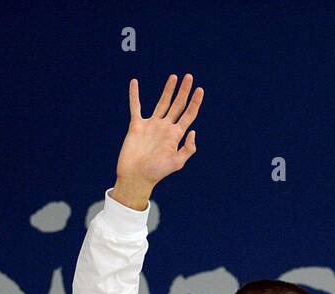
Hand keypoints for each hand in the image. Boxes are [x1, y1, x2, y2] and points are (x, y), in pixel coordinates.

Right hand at [111, 73, 203, 210]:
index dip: (195, 102)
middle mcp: (165, 128)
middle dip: (184, 91)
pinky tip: (134, 82)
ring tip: (174, 77)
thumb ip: (187, 148)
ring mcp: (151, 125)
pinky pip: (135, 107)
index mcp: (176, 135)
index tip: (200, 89)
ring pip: (162, 103)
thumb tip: (193, 131)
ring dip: (168, 90)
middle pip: (177, 105)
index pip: (188, 115)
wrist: (136, 177)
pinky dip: (134, 95)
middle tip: (189, 77)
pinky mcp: (136, 125)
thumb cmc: (156, 172)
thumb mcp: (177, 163)